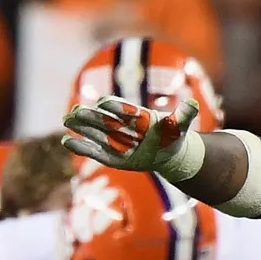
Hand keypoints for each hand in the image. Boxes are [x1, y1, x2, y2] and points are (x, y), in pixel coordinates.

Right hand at [63, 95, 200, 174]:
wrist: (169, 152)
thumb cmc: (173, 136)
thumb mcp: (180, 127)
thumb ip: (184, 116)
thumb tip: (194, 104)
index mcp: (137, 116)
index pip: (124, 109)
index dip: (115, 106)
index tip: (104, 103)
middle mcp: (123, 126)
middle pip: (105, 119)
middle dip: (91, 116)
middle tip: (76, 111)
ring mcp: (116, 140)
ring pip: (96, 133)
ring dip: (82, 128)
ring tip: (66, 120)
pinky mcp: (112, 156)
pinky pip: (95, 151)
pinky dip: (82, 147)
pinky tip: (66, 141)